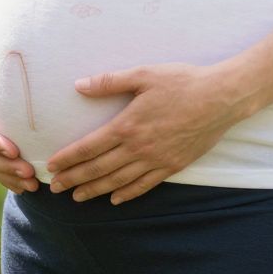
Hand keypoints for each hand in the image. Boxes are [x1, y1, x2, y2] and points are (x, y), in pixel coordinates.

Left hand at [45, 62, 253, 204]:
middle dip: (74, 179)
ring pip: (118, 181)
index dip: (68, 158)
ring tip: (77, 197)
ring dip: (95, 190)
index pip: (89, 147)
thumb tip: (79, 85)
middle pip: (99, 168)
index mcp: (127, 125)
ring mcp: (156, 160)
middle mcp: (139, 148)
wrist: (221, 98)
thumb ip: (109, 81)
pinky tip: (115, 199)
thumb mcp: (143, 74)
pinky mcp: (173, 166)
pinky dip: (127, 194)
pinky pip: (145, 185)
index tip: (51, 166)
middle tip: (55, 188)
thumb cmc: (182, 82)